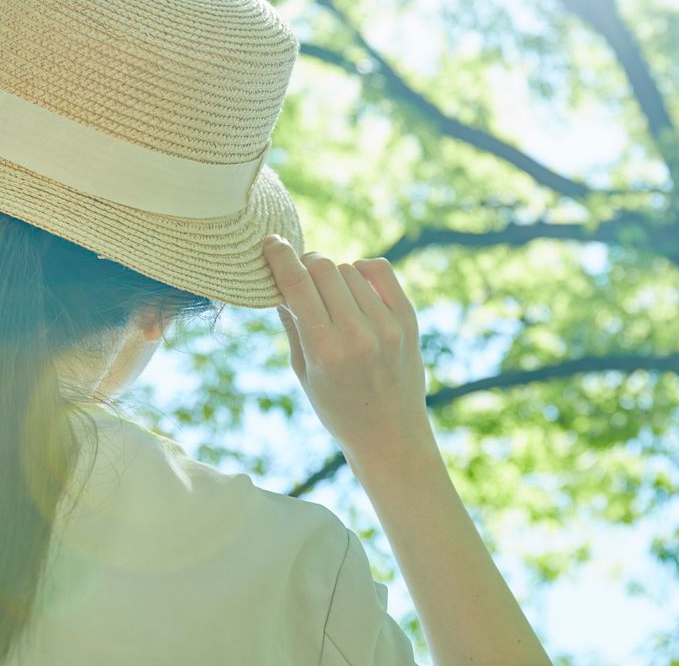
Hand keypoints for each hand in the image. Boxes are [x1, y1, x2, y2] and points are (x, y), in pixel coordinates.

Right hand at [263, 236, 431, 465]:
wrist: (390, 435)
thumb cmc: (338, 409)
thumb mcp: (303, 372)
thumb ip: (292, 323)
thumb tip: (278, 283)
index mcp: (325, 350)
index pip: (297, 285)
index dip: (280, 258)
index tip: (271, 243)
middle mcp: (357, 334)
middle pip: (323, 268)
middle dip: (306, 264)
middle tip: (300, 275)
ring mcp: (387, 325)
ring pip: (349, 269)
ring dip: (333, 274)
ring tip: (331, 298)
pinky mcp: (408, 320)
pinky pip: (381, 271)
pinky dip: (362, 269)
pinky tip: (355, 286)